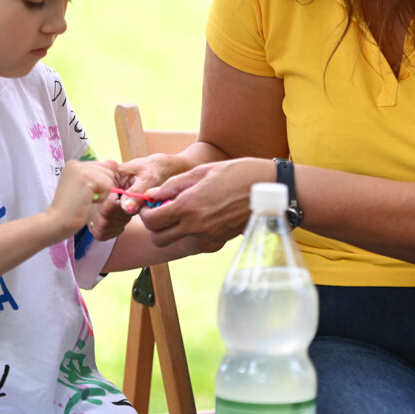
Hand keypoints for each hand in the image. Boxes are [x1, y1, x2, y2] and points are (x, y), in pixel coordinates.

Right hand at [49, 160, 116, 237]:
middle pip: (108, 170)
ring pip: (109, 177)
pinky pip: (107, 186)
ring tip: (86, 199)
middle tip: (85, 197)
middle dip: (102, 187)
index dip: (100, 184)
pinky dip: (101, 197)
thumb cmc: (74, 210)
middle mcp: (76, 163)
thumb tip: (115, 163)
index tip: (84, 194)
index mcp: (74, 165)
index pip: (102, 167)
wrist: (58, 222)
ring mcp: (80, 168)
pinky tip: (88, 201)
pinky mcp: (85, 176)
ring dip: (102, 193)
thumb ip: (101, 175)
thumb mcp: (90, 189)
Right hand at [92, 153, 194, 239]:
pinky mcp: (102, 214)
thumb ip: (137, 192)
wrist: (157, 172)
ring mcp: (98, 204)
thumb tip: (127, 209)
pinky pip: (101, 233)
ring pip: (100, 228)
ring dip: (117, 224)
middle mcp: (98, 193)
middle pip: (100, 219)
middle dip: (120, 217)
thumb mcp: (149, 177)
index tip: (133, 200)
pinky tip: (125, 218)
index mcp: (105, 180)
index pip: (104, 204)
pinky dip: (114, 230)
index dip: (119, 208)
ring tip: (130, 211)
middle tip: (134, 207)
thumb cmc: (153, 171)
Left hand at [139, 157, 272, 246]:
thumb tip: (152, 195)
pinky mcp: (218, 240)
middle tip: (161, 212)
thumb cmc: (236, 173)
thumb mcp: (201, 171)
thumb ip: (173, 185)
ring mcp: (208, 236)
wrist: (268, 188)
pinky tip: (201, 215)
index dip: (145, 214)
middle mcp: (196, 225)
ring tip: (181, 213)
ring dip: (171, 231)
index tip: (150, 205)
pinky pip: (194, 240)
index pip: (151, 221)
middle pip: (158, 239)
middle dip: (154, 226)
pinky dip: (190, 231)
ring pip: (175, 242)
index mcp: (189, 206)